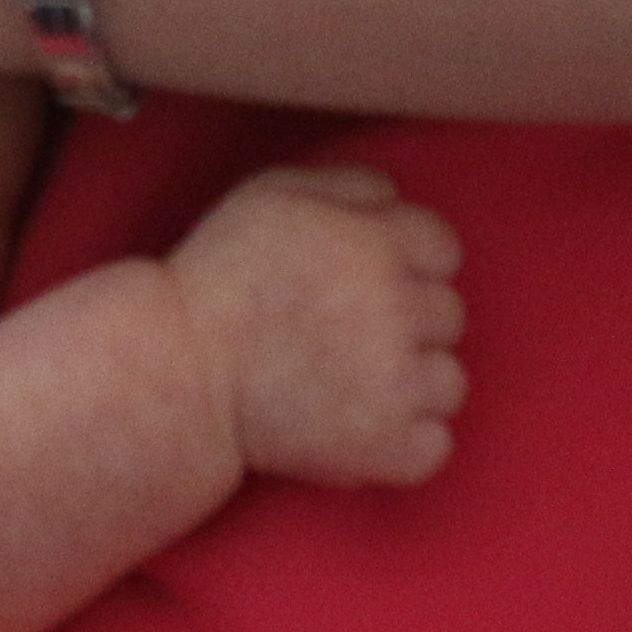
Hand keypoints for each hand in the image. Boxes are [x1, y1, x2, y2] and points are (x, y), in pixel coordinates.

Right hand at [165, 164, 464, 486]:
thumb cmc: (220, 276)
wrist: (182, 370)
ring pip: (449, 380)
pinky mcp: (390, 446)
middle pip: (449, 314)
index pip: (443, 248)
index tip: (365, 280)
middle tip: (347, 331)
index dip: (405, 262)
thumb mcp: (270, 194)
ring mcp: (400, 384)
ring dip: (411, 382)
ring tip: (351, 382)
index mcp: (377, 244)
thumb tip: (396, 196)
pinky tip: (358, 424)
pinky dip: (404, 441)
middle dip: (406, 320)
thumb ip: (347, 184)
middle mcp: (400, 309)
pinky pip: (436, 444)